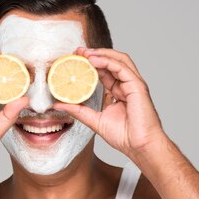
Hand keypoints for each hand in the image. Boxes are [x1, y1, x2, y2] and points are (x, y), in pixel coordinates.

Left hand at [53, 47, 167, 158]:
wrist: (140, 146)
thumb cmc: (124, 137)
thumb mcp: (94, 120)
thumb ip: (78, 111)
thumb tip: (58, 105)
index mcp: (118, 92)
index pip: (103, 72)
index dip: (89, 64)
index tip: (74, 59)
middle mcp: (126, 85)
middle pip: (111, 62)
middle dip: (94, 54)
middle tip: (77, 51)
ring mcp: (133, 84)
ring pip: (118, 60)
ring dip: (101, 53)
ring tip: (84, 53)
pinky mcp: (137, 86)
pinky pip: (122, 68)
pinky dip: (107, 61)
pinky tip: (94, 60)